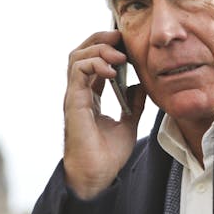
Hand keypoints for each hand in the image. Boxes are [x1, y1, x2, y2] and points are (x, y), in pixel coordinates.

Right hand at [63, 31, 146, 198]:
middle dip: (100, 39)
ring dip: (99, 49)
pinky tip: (112, 70)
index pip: (93, 60)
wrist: (97, 175)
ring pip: (76, 56)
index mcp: (90, 95)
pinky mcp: (73, 101)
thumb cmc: (108, 154)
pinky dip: (95, 64)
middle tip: (120, 38)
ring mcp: (74, 95)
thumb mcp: (129, 122)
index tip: (127, 46)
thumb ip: (134, 102)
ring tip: (119, 56)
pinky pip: (78, 71)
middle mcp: (79, 92)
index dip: (108, 47)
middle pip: (81, 51)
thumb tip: (140, 84)